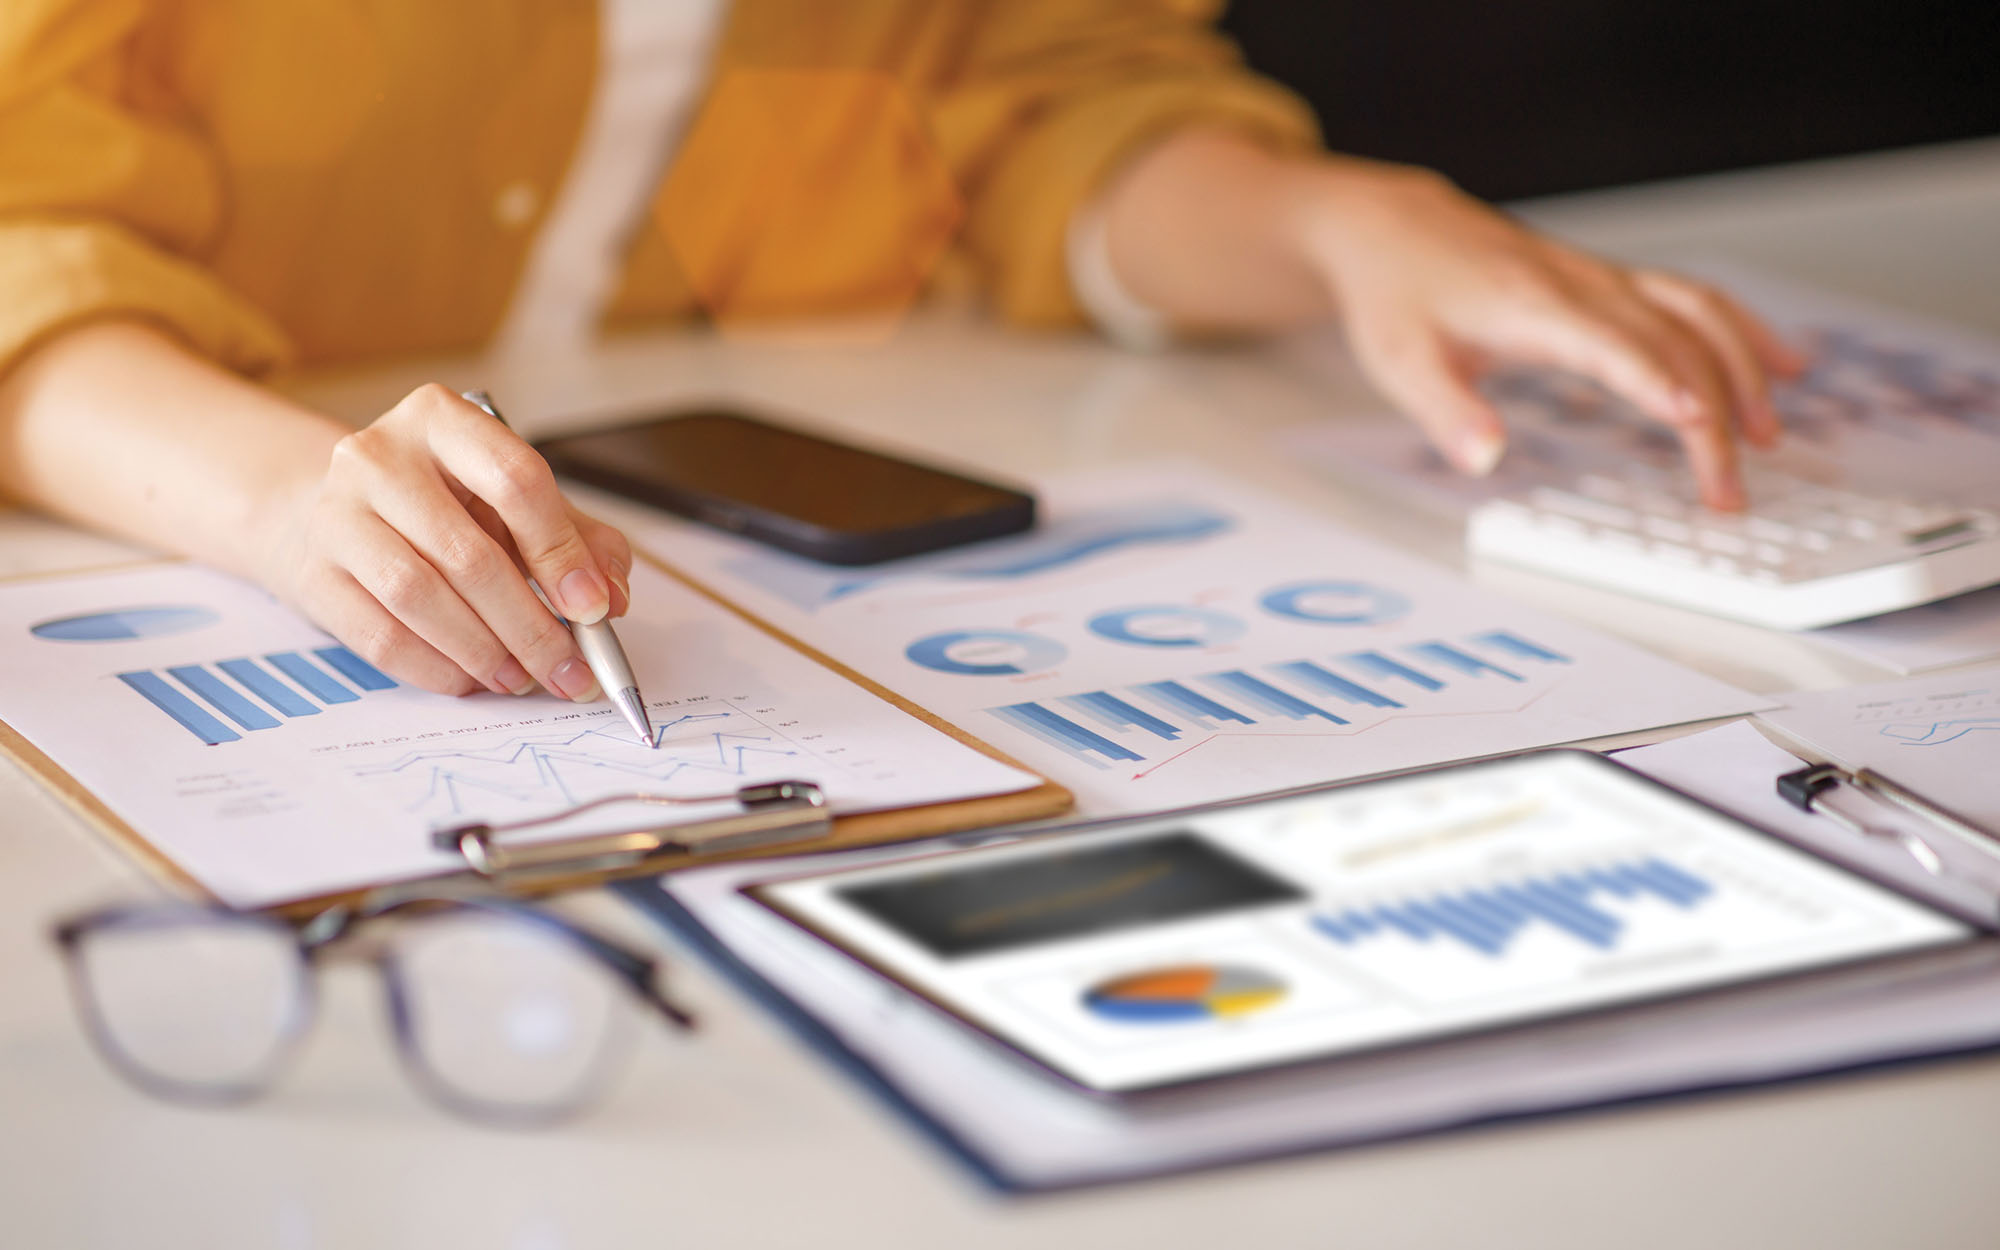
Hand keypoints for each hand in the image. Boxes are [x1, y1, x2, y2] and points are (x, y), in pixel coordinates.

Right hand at [262, 384, 632, 697]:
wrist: (337, 511)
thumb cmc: (442, 504)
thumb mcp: (513, 501)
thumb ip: (575, 537)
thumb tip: (610, 596)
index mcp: (442, 418)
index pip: (514, 479)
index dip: (560, 550)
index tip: (591, 607)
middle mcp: (380, 456)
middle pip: (468, 552)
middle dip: (530, 624)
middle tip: (569, 668)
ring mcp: (337, 512)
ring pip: (420, 595)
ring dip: (484, 650)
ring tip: (524, 678)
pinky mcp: (314, 572)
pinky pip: (381, 635)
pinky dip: (437, 668)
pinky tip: (473, 680)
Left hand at [1296, 163, 1804, 508]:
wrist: (1394, 228)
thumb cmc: (1397, 295)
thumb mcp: (1400, 363)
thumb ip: (1445, 412)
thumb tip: (1484, 458)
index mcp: (1532, 307)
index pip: (1612, 346)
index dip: (1658, 382)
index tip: (1698, 424)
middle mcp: (1581, 286)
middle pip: (1672, 342)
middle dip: (1713, 414)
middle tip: (1727, 490)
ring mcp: (1602, 278)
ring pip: (1697, 313)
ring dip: (1743, 370)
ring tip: (1769, 435)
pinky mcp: (1608, 281)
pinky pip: (1692, 299)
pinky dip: (1742, 331)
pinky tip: (1781, 364)